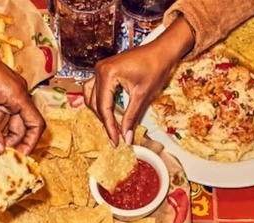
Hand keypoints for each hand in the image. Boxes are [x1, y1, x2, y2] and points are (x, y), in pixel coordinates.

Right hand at [83, 16, 194, 144]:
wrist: (162, 51)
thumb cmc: (155, 67)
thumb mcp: (142, 95)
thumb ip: (131, 117)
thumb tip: (126, 137)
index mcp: (108, 74)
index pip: (104, 106)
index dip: (109, 126)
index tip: (116, 141)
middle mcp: (100, 70)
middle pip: (96, 103)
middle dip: (105, 121)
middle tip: (116, 137)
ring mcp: (100, 68)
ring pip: (91, 96)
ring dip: (100, 112)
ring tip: (111, 125)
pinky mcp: (105, 70)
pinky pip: (95, 89)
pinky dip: (100, 101)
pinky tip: (109, 111)